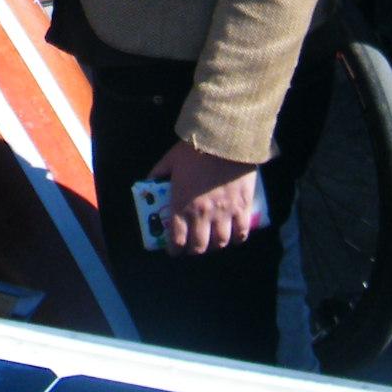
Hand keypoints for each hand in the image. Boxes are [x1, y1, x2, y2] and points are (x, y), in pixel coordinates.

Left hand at [148, 140, 262, 254]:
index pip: (177, 240)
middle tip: (192, 247)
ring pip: (220, 243)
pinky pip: (241, 233)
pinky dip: (237, 238)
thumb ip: (158, 174)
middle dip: (194, 250)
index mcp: (182, 206)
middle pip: (199, 247)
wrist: (225, 141)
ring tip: (212, 241)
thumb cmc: (195, 150)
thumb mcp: (170, 161)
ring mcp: (224, 214)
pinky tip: (233, 236)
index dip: (174, 250)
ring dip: (214, 245)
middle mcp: (202, 215)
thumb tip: (148, 182)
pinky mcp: (242, 208)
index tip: (174, 250)